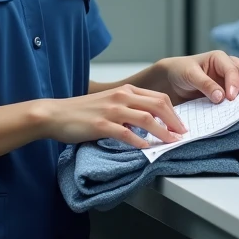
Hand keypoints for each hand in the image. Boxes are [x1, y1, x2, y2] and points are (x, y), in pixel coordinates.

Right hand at [39, 85, 187, 149]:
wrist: (55, 114)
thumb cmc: (82, 111)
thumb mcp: (109, 103)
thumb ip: (128, 109)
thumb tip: (147, 124)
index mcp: (124, 90)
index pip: (158, 97)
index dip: (174, 112)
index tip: (181, 125)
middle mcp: (121, 97)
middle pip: (158, 105)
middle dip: (174, 121)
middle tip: (182, 134)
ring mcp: (112, 110)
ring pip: (147, 118)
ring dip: (163, 132)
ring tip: (172, 142)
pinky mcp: (101, 125)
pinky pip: (127, 134)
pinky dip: (140, 142)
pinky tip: (147, 148)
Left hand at [160, 51, 238, 104]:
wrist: (172, 81)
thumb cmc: (180, 71)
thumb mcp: (190, 75)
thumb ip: (205, 84)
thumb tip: (221, 97)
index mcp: (219, 58)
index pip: (233, 69)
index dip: (234, 83)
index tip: (231, 98)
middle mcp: (227, 66)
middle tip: (238, 103)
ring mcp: (229, 79)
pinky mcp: (228, 91)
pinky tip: (236, 109)